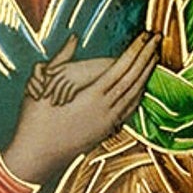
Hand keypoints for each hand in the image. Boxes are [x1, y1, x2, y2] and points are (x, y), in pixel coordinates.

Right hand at [4, 34, 158, 185]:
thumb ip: (60, 60)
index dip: (135, 51)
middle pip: (133, 79)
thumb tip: (72, 38)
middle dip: (147, 57)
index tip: (145, 36)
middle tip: (158, 39)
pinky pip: (130, 110)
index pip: (120, 68)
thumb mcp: (42, 85)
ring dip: (146, 74)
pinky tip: (142, 86)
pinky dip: (139, 94)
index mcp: (91, 97)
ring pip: (135, 95)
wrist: (36, 156)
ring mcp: (108, 122)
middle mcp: (105, 110)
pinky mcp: (106, 131)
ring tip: (154, 57)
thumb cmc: (35, 120)